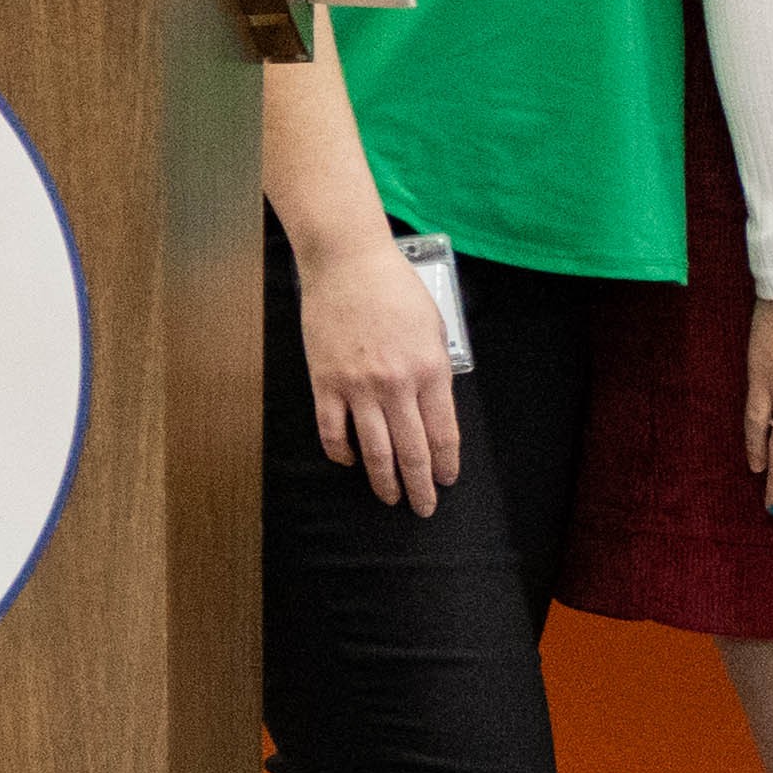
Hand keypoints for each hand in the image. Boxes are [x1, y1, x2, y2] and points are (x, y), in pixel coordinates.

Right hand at [292, 223, 461, 514]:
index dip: (446, 464)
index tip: (447, 481)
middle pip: (412, 451)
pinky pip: (333, 430)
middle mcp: (397, 386)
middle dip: (420, 485)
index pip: (443, 434)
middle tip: (423, 507)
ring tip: (391, 498)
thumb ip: (437, 371)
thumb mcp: (435, 330)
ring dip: (384, 480)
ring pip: (374, 450)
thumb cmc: (397, 292)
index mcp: (431, 372)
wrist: (349, 265)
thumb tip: (435, 408)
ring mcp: (358, 387)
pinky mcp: (325, 382)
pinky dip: (342, 452)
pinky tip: (350, 461)